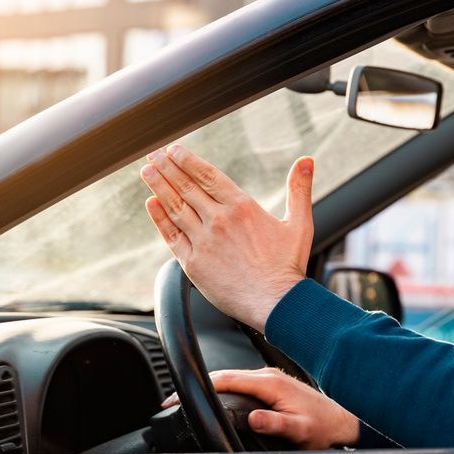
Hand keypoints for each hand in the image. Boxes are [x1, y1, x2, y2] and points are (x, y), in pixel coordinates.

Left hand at [141, 145, 312, 328]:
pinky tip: (151, 205)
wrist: (276, 303)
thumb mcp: (299, 223)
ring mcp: (204, 242)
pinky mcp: (193, 264)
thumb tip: (307, 161)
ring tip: (146, 172)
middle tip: (153, 155)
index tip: (174, 150)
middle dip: (167, 168)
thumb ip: (299, 190)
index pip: (208, 176)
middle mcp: (219, 221)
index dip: (188, 160)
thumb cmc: (288, 266)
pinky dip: (159, 218)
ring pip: (175, 207)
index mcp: (242, 208)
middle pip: (187, 187)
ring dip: (159, 187)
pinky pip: (172, 236)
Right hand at [162, 368, 360, 449]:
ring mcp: (269, 379)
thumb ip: (277, 424)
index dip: (198, 386)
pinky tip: (212, 398)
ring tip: (184, 400)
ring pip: (231, 379)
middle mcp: (268, 377)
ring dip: (208, 387)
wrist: (343, 421)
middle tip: (170, 400)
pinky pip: (239, 383)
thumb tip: (254, 419)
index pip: (225, 379)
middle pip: (223, 376)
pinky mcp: (271, 385)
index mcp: (270, 384)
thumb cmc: (323, 427)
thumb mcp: (301, 431)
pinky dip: (222, 389)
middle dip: (195, 386)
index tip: (176, 396)